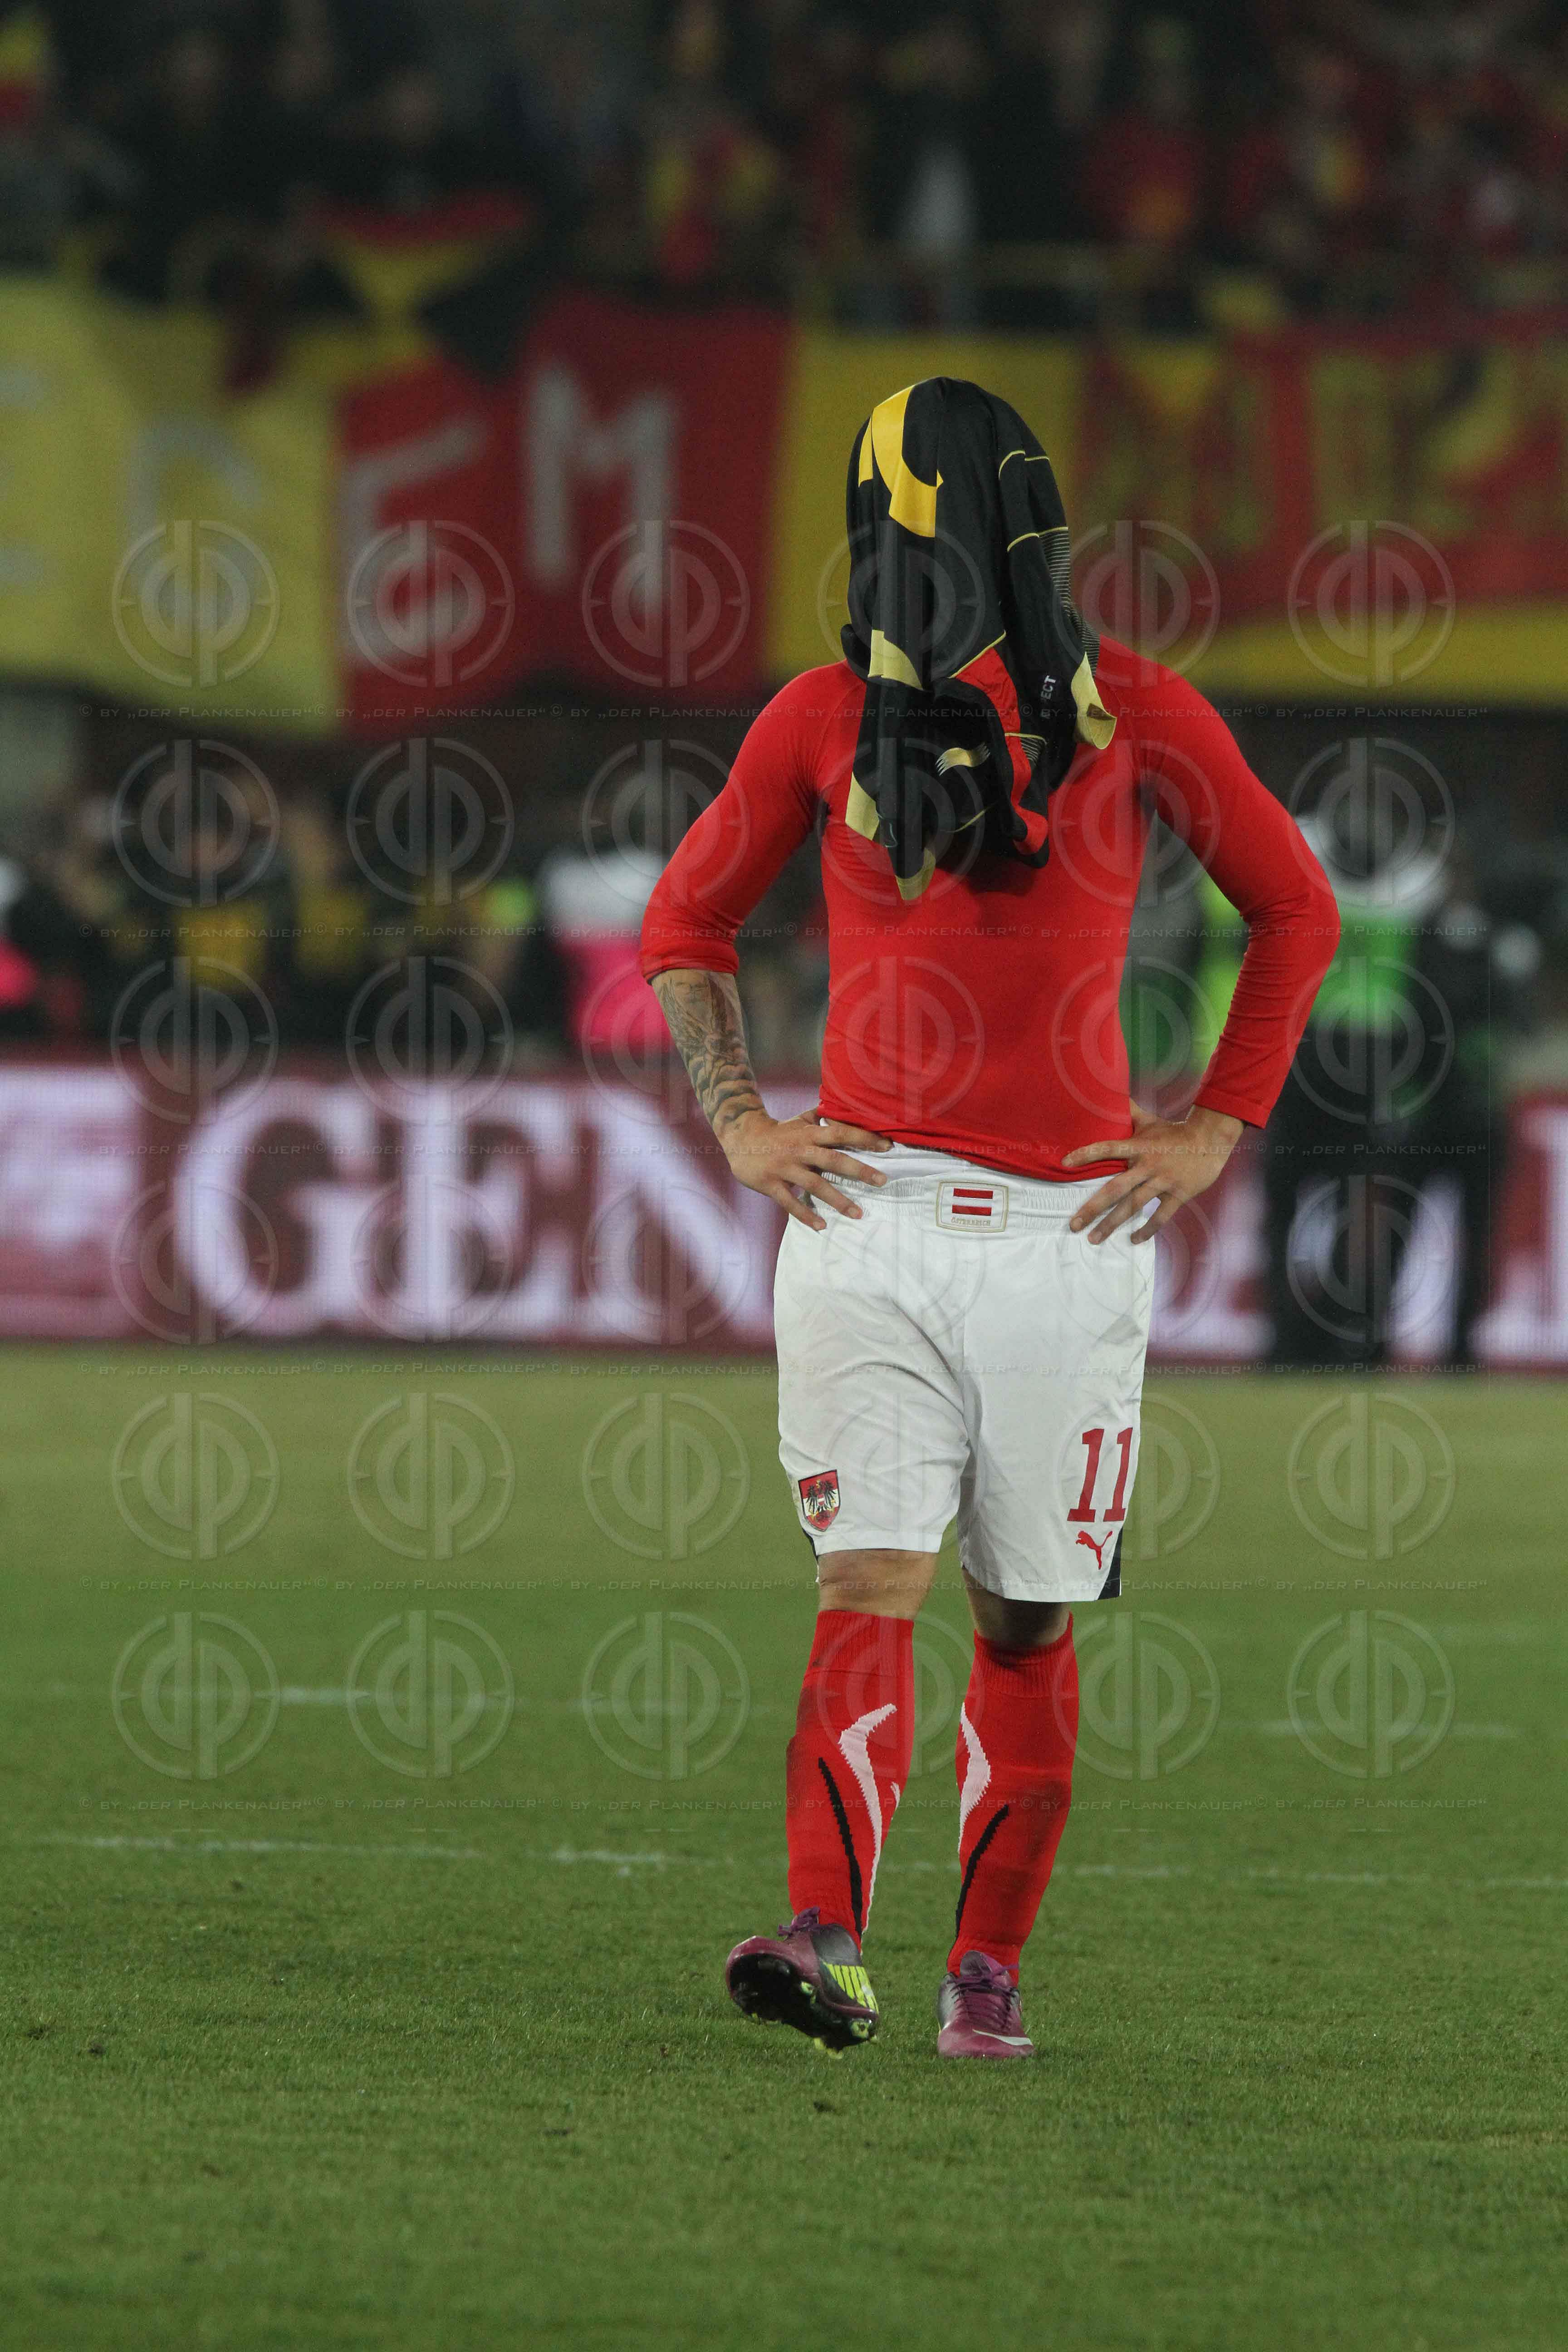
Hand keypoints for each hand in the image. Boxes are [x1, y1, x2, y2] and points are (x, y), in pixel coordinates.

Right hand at [722, 1109, 891, 1229]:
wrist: (741, 1138)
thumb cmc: (779, 1131)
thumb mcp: (801, 1119)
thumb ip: (824, 1117)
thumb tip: (849, 1109)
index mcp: (809, 1133)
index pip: (840, 1133)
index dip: (863, 1138)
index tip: (887, 1147)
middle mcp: (800, 1150)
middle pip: (833, 1159)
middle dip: (859, 1170)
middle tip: (882, 1181)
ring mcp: (785, 1168)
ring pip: (815, 1184)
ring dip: (838, 1200)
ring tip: (859, 1213)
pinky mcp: (771, 1184)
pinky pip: (790, 1202)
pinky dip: (806, 1215)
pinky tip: (822, 1226)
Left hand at [1063, 1102, 1242, 1244]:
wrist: (1210, 1140)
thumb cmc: (1175, 1132)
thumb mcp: (1150, 1121)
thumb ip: (1128, 1113)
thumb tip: (1110, 1094)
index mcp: (1139, 1147)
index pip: (1107, 1148)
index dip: (1086, 1153)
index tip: (1065, 1163)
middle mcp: (1148, 1165)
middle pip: (1115, 1189)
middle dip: (1093, 1208)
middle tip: (1074, 1225)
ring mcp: (1163, 1182)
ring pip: (1133, 1206)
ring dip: (1112, 1224)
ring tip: (1094, 1239)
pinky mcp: (1178, 1195)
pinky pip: (1160, 1217)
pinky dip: (1147, 1230)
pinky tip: (1133, 1240)